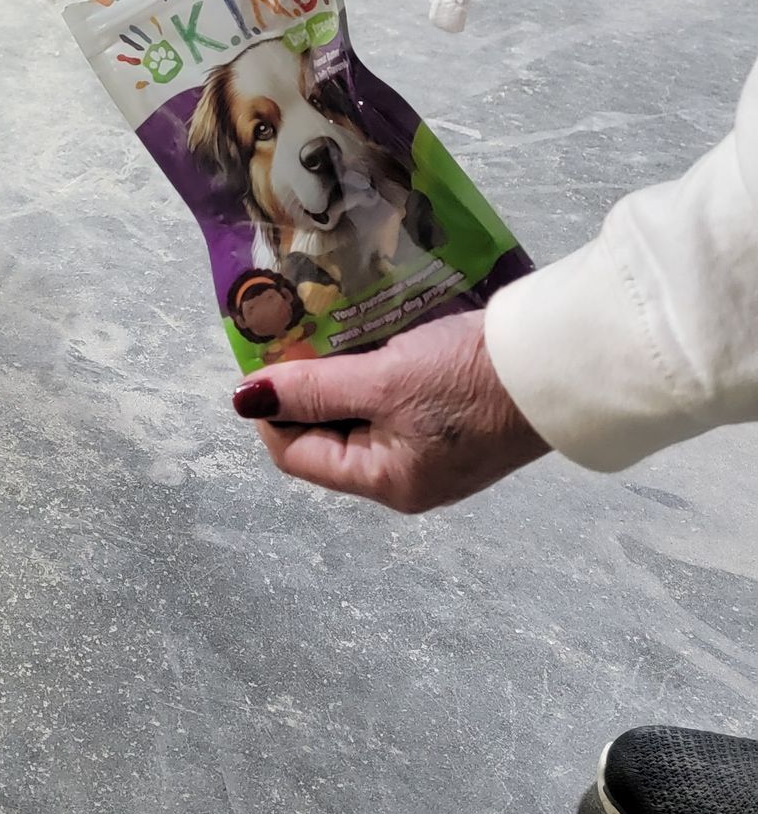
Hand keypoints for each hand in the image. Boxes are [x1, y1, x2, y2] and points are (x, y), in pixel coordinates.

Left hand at [230, 311, 547, 512]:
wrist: (565, 359)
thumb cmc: (470, 377)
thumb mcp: (383, 381)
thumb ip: (313, 390)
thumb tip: (246, 400)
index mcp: (387, 483)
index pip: (297, 455)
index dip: (269, 411)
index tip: (263, 359)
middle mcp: (408, 477)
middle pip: (327, 436)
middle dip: (305, 391)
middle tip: (291, 336)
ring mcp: (435, 449)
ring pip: (359, 415)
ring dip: (337, 377)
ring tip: (324, 331)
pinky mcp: (456, 418)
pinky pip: (394, 402)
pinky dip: (372, 373)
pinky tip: (366, 336)